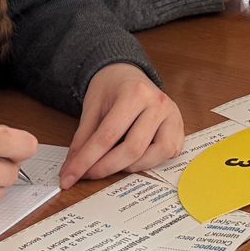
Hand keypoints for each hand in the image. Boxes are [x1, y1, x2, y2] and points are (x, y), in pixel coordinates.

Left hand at [60, 63, 183, 186]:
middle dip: (106, 168)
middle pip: (133, 148)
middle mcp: (158, 103)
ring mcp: (172, 115)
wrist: (127, 73)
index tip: (69, 177)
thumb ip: (82, 139)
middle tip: (88, 175)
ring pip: (155, 154)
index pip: (108, 136)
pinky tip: (136, 158)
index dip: (86, 161)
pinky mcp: (179, 128)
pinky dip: (150, 162)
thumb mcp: (91, 107)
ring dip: (131, 167)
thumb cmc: (111, 88)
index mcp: (135, 93)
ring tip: (114, 164)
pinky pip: (168, 153)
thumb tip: (72, 169)